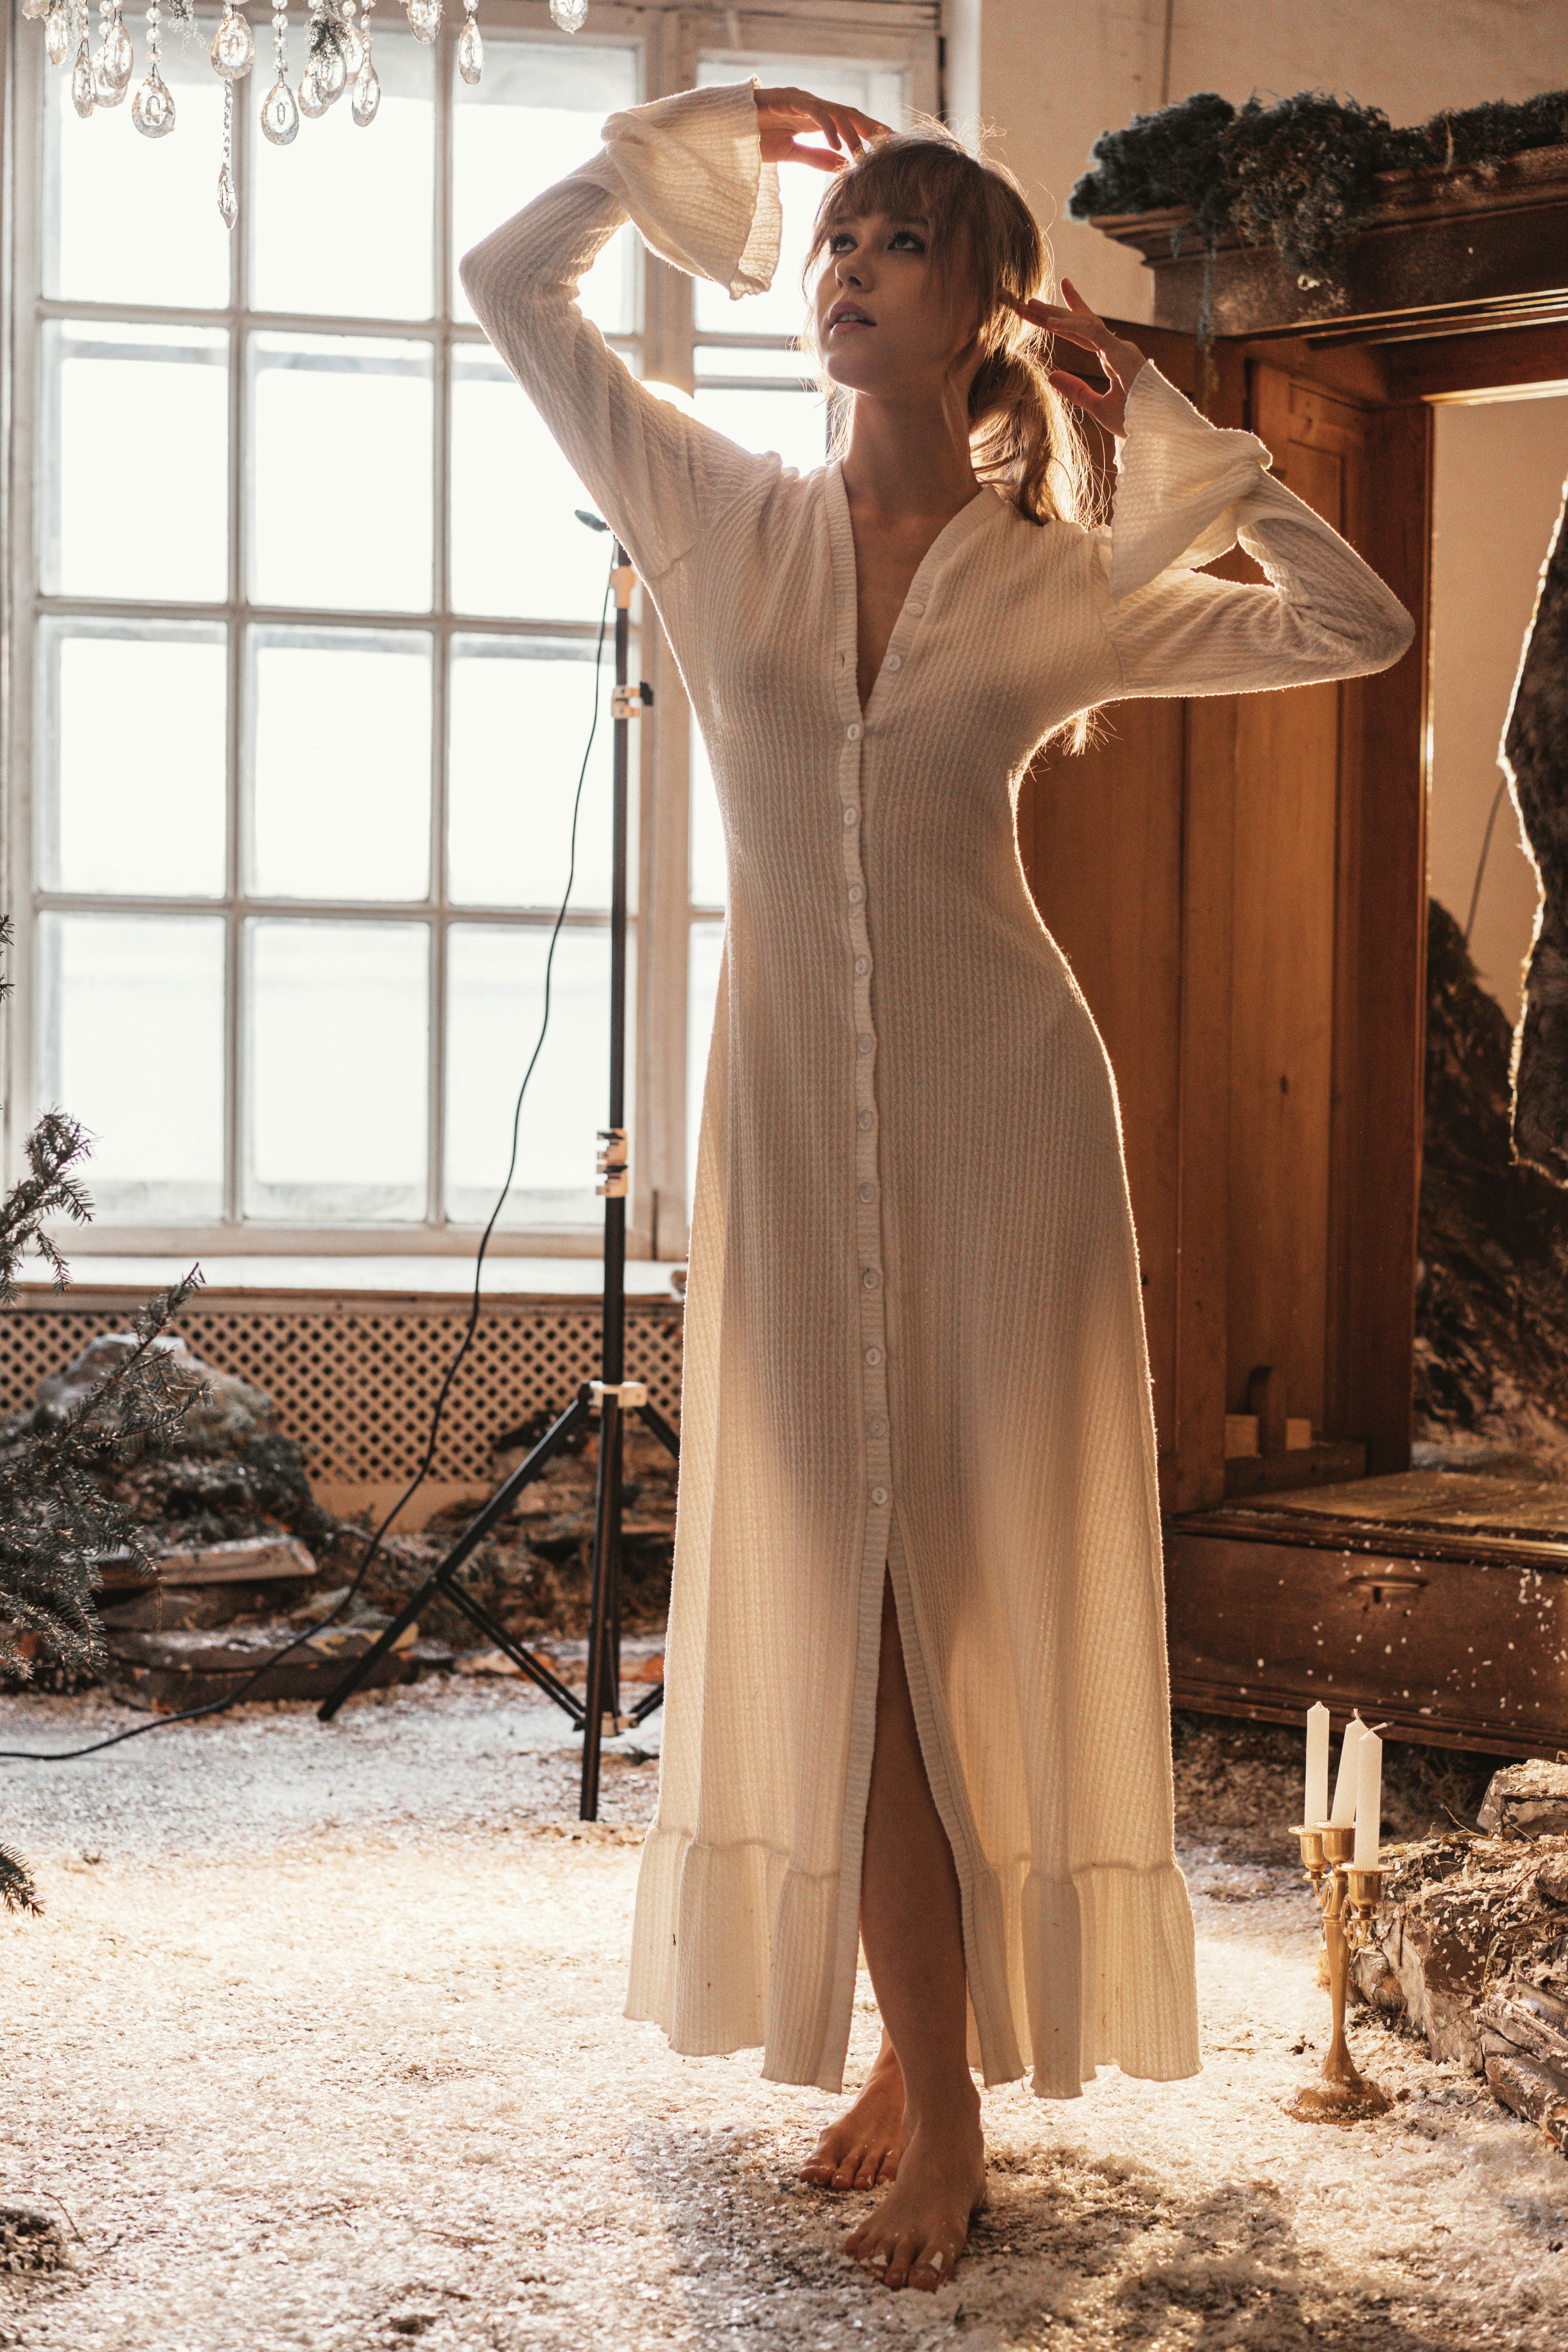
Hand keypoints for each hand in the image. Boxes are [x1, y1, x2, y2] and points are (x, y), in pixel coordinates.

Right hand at [753, 85, 890, 173]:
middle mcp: (811, 106)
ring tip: (865, 155)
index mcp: (814, 118)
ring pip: (837, 112)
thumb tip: (843, 164)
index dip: (871, 133)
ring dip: (854, 134)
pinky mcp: (787, 101)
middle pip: (850, 114)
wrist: (723, 130)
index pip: (849, 123)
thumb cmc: (752, 138)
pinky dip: (829, 129)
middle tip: (892, 146)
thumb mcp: (791, 152)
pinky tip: (838, 148)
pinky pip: (815, 112)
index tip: (891, 148)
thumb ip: (816, 157)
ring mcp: (800, 101)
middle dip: (873, 129)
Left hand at [1004, 278, 1146, 437]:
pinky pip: (1094, 333)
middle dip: (1053, 311)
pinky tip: (1050, 323)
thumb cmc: (1135, 421)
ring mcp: (1120, 348)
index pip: (1084, 333)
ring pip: (1084, 323)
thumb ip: (1076, 390)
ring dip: (1056, 313)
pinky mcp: (1122, 352)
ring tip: (1030, 305)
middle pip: (1079, 324)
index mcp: (1112, 358)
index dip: (1065, 319)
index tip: (1044, 309)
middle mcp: (1116, 348)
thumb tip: (1051, 376)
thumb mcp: (1097, 406)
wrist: (1157, 432)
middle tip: (1026, 301)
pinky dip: (1072, 326)